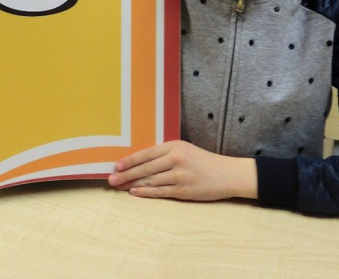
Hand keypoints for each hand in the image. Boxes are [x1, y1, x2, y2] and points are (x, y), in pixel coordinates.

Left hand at [107, 140, 257, 201]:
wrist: (227, 174)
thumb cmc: (203, 161)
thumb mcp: (185, 150)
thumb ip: (165, 154)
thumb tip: (140, 162)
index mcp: (174, 146)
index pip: (146, 153)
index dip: (129, 160)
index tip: (116, 166)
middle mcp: (176, 159)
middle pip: (145, 168)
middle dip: (126, 175)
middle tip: (111, 180)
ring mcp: (180, 175)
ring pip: (151, 181)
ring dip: (133, 184)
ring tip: (120, 187)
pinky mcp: (184, 190)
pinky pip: (161, 192)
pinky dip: (146, 193)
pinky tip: (135, 193)